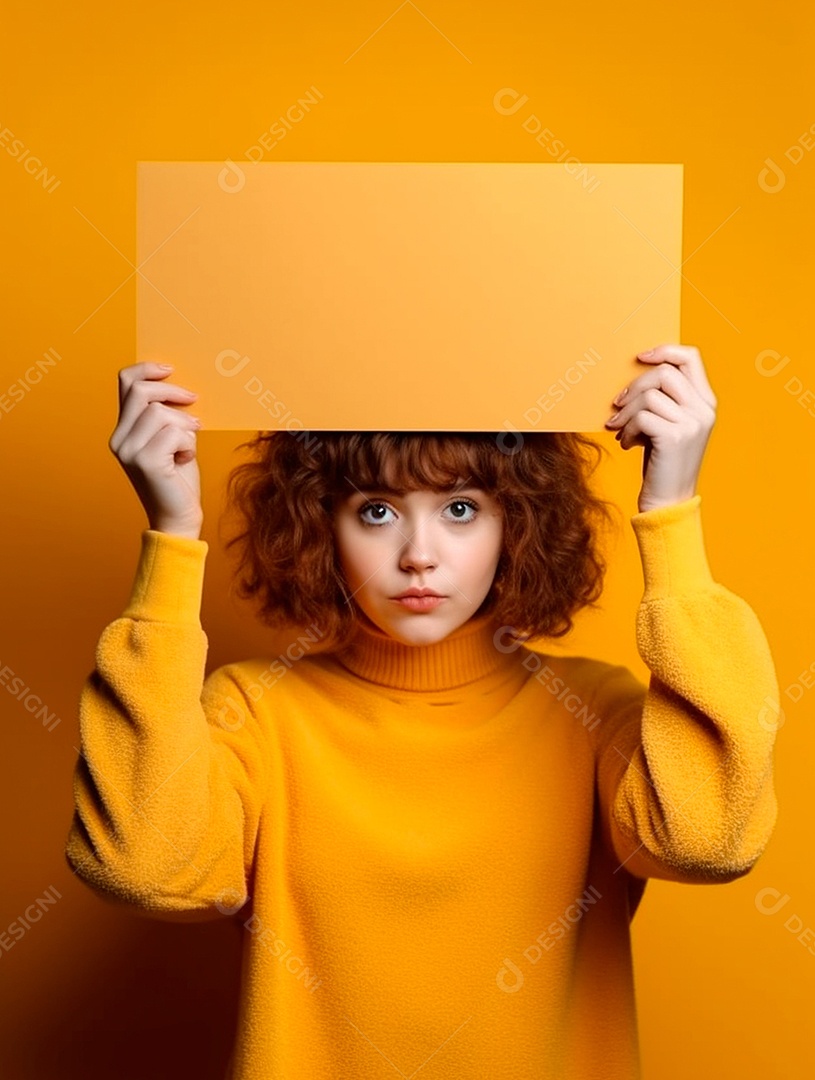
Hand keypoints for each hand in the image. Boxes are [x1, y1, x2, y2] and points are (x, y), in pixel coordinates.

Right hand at [108, 362, 203, 537]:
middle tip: (194, 401)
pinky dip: (188, 443)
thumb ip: (166, 416)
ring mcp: (128, 450)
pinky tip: (185, 458)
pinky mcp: (145, 461)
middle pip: (142, 392)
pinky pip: (174, 433)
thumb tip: (180, 387)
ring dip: (184, 425)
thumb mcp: (171, 440)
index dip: (147, 369)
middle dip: (172, 392)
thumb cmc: (178, 479)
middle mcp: (119, 439)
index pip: (125, 383)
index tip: (170, 370)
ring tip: (187, 446)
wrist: (178, 517)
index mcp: (123, 430)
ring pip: (161, 413)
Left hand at [604, 344, 716, 513]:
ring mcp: (692, 423)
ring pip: (649, 395)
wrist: (669, 501)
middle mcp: (704, 410)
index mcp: (706, 402)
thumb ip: (664, 400)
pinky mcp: (675, 437)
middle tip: (618, 406)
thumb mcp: (668, 425)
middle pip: (664, 372)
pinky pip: (641, 417)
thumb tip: (634, 375)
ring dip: (626, 413)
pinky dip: (626, 430)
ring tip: (621, 431)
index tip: (639, 358)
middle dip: (634, 387)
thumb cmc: (662, 461)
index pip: (691, 357)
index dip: (664, 350)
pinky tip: (626, 444)